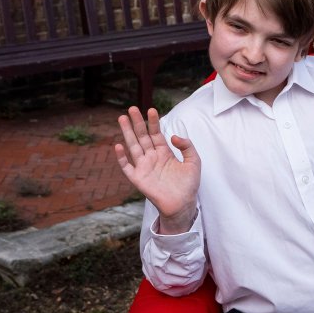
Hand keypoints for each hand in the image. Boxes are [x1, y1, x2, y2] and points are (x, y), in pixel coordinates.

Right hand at [114, 106, 200, 232]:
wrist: (183, 204)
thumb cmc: (188, 184)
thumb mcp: (194, 161)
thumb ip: (187, 146)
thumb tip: (173, 136)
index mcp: (164, 152)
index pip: (156, 133)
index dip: (153, 122)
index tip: (152, 110)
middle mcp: (152, 157)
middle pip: (142, 136)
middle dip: (137, 122)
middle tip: (132, 109)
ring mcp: (144, 167)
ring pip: (133, 146)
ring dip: (127, 133)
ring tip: (122, 119)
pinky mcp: (138, 179)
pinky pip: (127, 167)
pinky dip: (122, 158)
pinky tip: (119, 146)